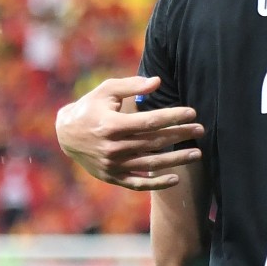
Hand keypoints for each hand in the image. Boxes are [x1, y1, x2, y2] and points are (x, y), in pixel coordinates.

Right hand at [56, 76, 204, 190]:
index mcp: (112, 124)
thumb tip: (157, 82)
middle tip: (201, 130)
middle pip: (154, 142)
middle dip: (180, 135)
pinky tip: (176, 178)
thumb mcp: (107, 90)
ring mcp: (112, 164)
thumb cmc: (91, 107)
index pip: (150, 121)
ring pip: (150, 164)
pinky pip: (137, 183)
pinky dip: (156, 184)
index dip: (173, 117)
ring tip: (197, 153)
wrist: (65, 134)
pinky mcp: (111, 176)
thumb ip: (132, 86)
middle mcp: (112, 147)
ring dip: (176, 160)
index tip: (192, 113)